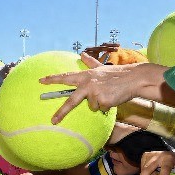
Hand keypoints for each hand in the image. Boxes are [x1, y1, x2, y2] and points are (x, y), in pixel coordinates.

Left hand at [40, 54, 166, 123]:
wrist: (134, 78)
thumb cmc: (117, 74)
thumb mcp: (101, 67)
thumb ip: (90, 62)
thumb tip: (81, 54)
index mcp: (86, 75)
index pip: (66, 77)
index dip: (52, 79)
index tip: (41, 81)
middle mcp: (88, 84)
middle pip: (71, 101)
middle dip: (61, 112)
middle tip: (53, 120)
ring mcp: (95, 93)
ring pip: (91, 106)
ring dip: (99, 103)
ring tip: (108, 94)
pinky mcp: (103, 101)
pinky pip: (101, 109)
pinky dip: (107, 106)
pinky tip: (113, 97)